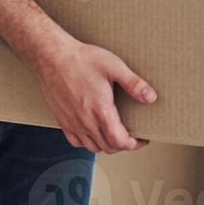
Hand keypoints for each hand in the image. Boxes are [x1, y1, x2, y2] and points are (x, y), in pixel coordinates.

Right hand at [30, 32, 155, 153]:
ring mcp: (72, 123)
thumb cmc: (82, 60)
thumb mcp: (114, 66)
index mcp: (100, 110)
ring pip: (92, 147)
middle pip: (108, 147)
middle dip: (123, 144)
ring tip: (116, 134)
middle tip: (133, 135)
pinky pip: (76, 142)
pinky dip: (88, 142)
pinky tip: (94, 132)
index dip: (134, 144)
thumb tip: (151, 97)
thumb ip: (134, 83)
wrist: (53, 57)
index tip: (142, 139)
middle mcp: (85, 121)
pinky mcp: (62, 120)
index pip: (119, 141)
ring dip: (107, 145)